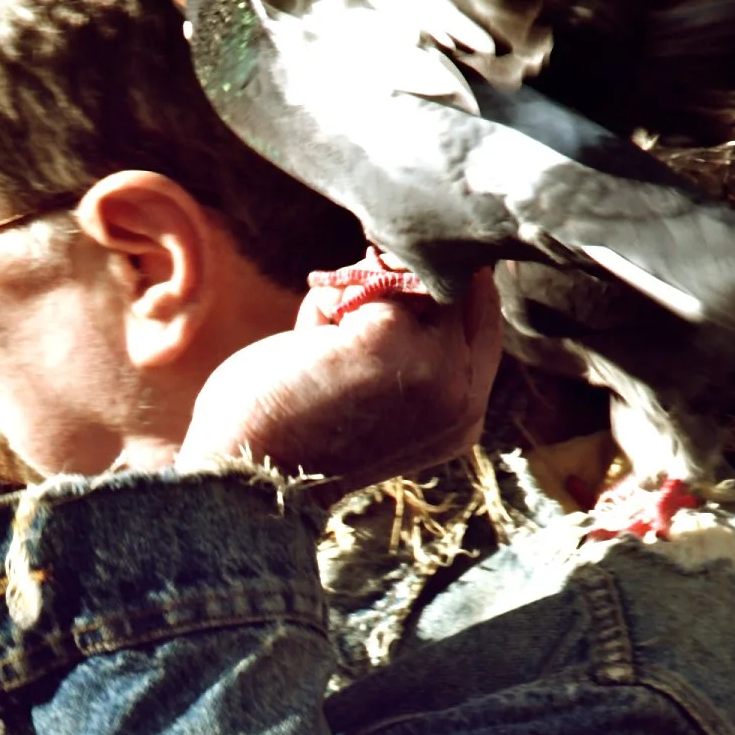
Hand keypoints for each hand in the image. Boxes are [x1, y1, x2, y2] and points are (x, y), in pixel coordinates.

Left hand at [181, 269, 500, 489]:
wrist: (251, 476)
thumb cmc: (299, 431)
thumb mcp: (383, 396)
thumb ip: (417, 345)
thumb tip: (411, 258)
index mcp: (465, 415)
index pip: (483, 318)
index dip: (442, 287)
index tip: (390, 289)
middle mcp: (463, 396)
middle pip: (460, 287)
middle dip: (403, 282)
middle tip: (350, 312)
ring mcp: (432, 366)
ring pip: (413, 276)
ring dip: (359, 295)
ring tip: (323, 345)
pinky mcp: (388, 336)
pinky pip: (363, 280)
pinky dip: (324, 303)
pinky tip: (305, 345)